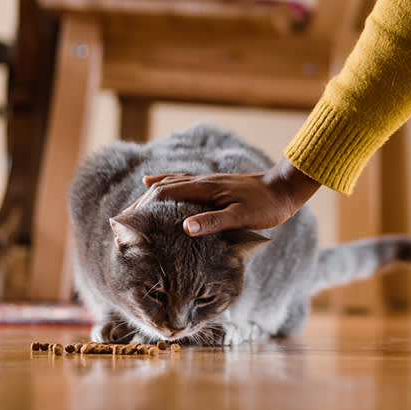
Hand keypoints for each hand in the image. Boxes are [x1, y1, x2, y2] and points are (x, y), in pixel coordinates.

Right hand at [125, 158, 320, 235]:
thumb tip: (184, 227)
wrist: (285, 189)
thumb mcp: (241, 217)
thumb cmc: (265, 206)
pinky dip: (172, 183)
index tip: (127, 219)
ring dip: (155, 191)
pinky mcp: (216, 184)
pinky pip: (187, 182)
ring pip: (174, 182)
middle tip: (125, 216)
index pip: (165, 194)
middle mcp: (203, 181)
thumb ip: (213, 222)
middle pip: (165, 187)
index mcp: (205, 189)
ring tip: (139, 200)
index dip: (145, 205)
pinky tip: (167, 185)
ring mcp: (209, 181)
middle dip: (144, 200)